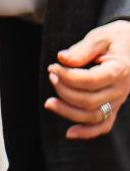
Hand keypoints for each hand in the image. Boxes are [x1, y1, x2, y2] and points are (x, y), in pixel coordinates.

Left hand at [47, 19, 129, 138]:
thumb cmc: (117, 39)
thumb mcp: (100, 37)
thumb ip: (82, 49)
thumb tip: (62, 58)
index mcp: (118, 71)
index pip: (90, 81)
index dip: (68, 76)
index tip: (53, 66)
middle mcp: (120, 90)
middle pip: (89, 101)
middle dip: (64, 90)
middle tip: (51, 74)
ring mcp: (119, 100)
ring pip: (94, 116)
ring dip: (69, 112)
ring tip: (49, 102)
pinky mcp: (115, 106)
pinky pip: (104, 125)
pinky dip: (88, 132)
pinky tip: (69, 133)